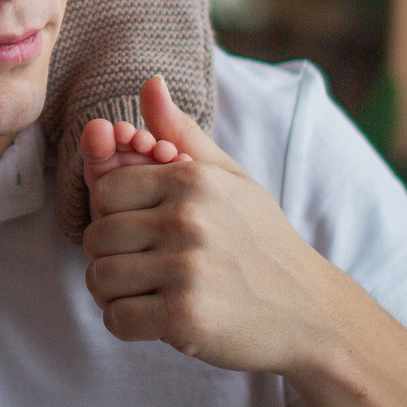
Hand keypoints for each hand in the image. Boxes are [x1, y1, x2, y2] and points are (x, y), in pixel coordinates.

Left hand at [82, 78, 343, 375]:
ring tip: (150, 292)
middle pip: (96, 236)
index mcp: (192, 179)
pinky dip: (128, 324)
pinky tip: (156, 319)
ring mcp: (186, 269)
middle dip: (112, 256)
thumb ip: (181, 133)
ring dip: (116, 293)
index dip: (114, 214)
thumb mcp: (229, 179)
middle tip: (147, 268)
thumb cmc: (261, 241)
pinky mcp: (185, 317)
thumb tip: (149, 82)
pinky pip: (117, 320)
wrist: (310, 311)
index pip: (104, 190)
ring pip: (100, 278)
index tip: (142, 231)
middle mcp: (187, 219)